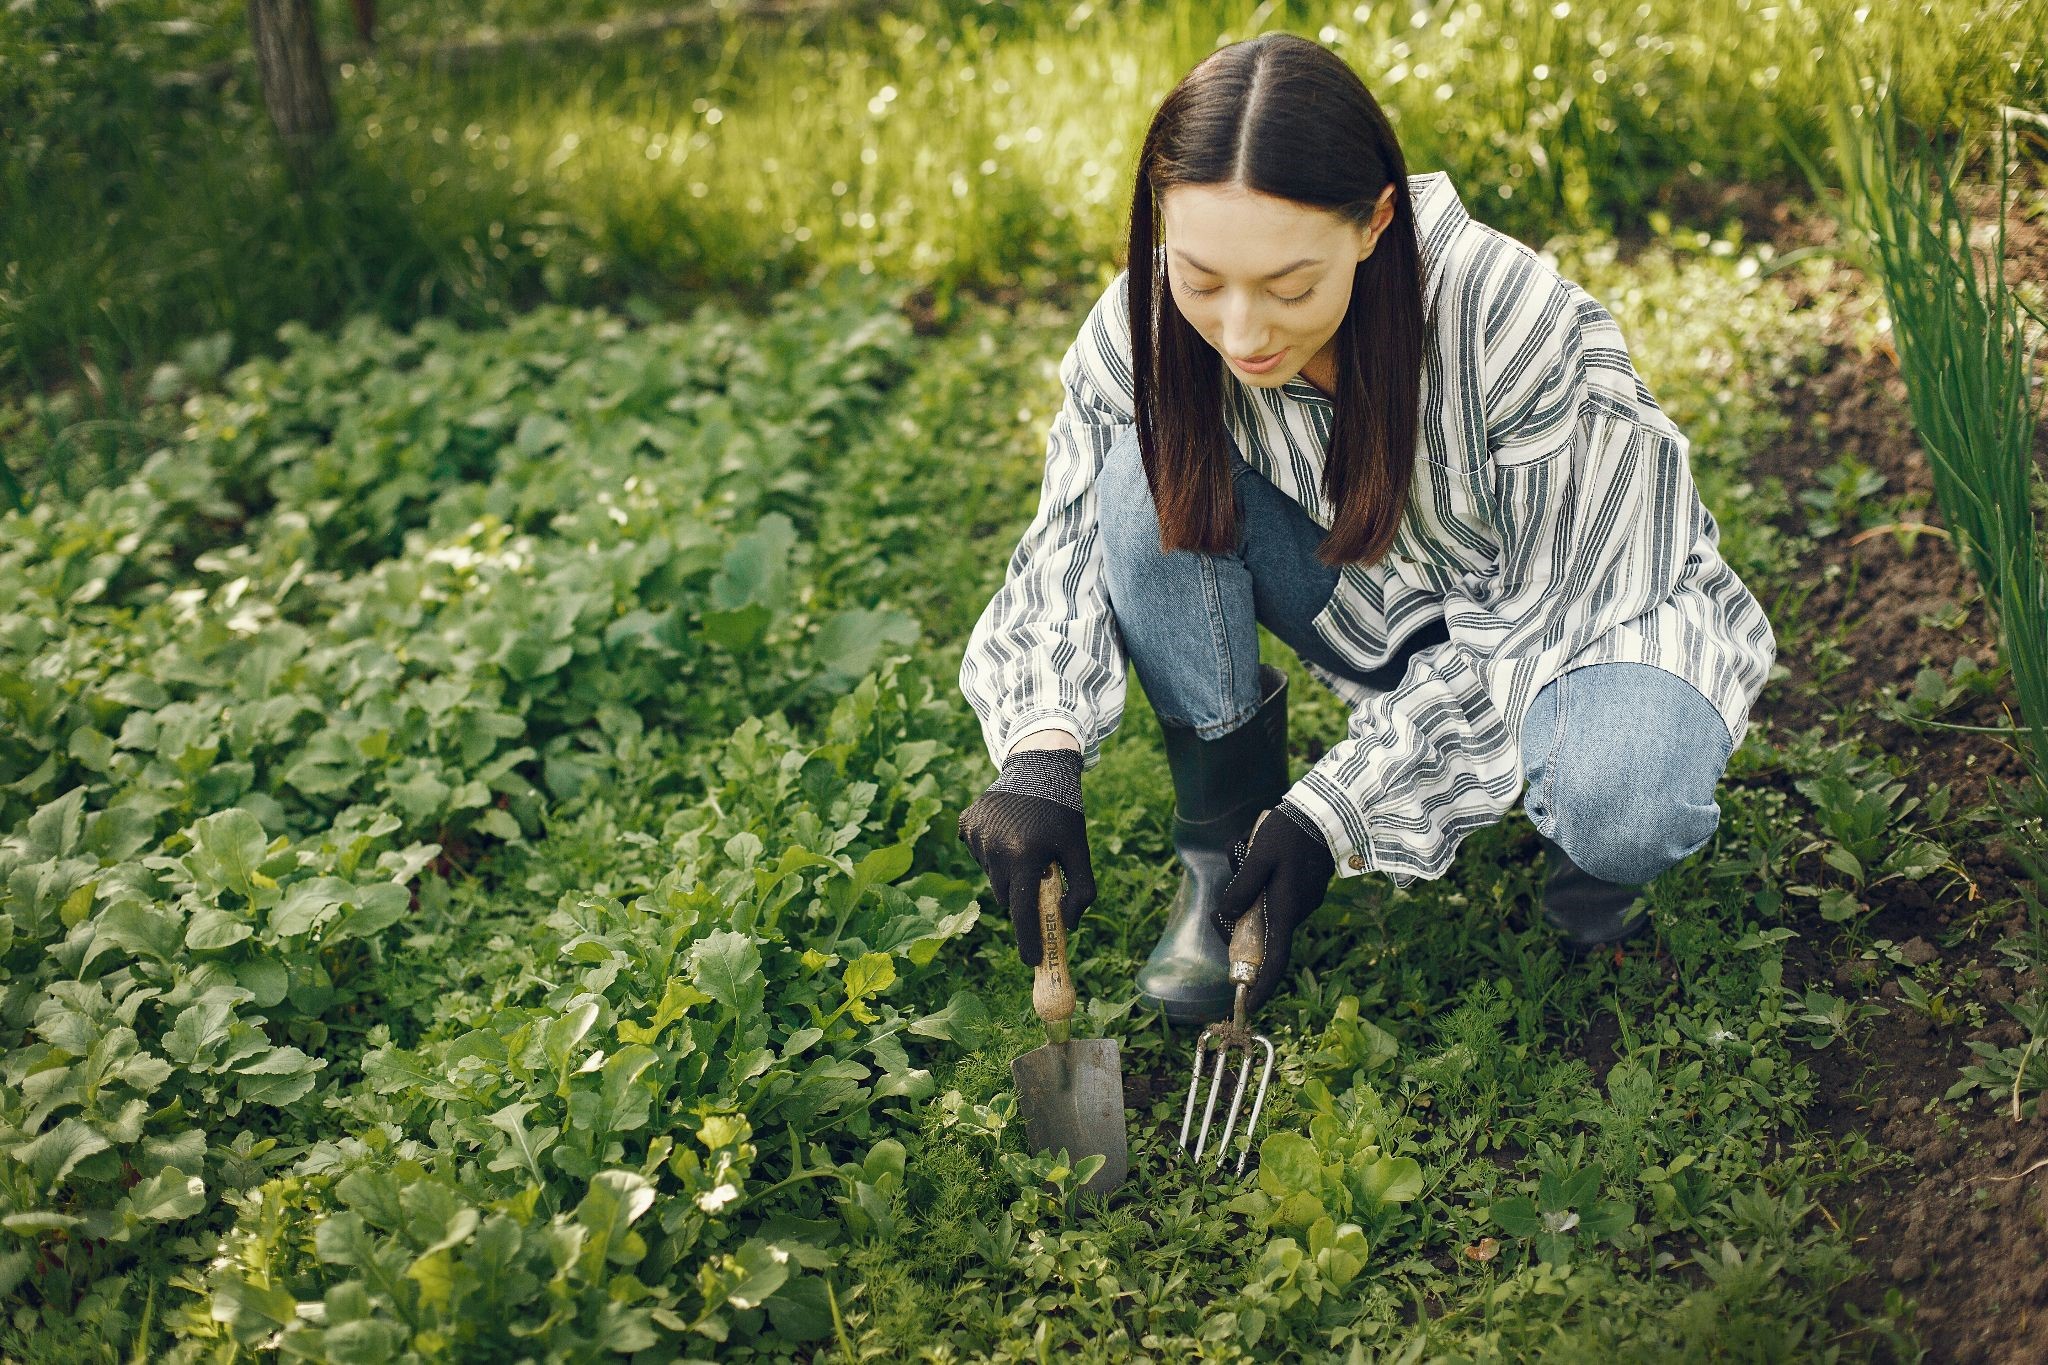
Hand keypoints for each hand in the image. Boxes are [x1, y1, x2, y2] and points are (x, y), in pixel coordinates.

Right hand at [956, 748, 1096, 967]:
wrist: (1038, 766)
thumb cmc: (1064, 813)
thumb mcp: (1080, 851)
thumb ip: (1081, 891)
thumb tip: (1068, 926)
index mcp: (1026, 856)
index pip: (1022, 912)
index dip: (1028, 940)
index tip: (1032, 960)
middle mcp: (996, 848)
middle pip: (1006, 896)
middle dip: (1021, 895)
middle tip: (1038, 877)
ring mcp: (977, 835)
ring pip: (992, 875)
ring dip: (1008, 871)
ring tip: (1024, 844)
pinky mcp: (965, 824)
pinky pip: (979, 854)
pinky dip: (992, 852)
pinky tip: (1007, 831)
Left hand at [1211, 802, 1336, 1013]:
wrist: (1326, 810)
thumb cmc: (1290, 832)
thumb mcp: (1257, 857)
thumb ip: (1241, 888)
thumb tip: (1227, 914)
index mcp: (1286, 909)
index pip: (1275, 959)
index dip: (1261, 985)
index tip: (1247, 1004)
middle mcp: (1296, 911)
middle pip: (1260, 933)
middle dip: (1235, 922)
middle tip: (1218, 909)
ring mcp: (1301, 899)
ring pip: (1263, 908)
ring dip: (1245, 889)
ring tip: (1241, 852)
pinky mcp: (1302, 886)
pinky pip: (1272, 892)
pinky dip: (1257, 878)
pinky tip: (1251, 848)